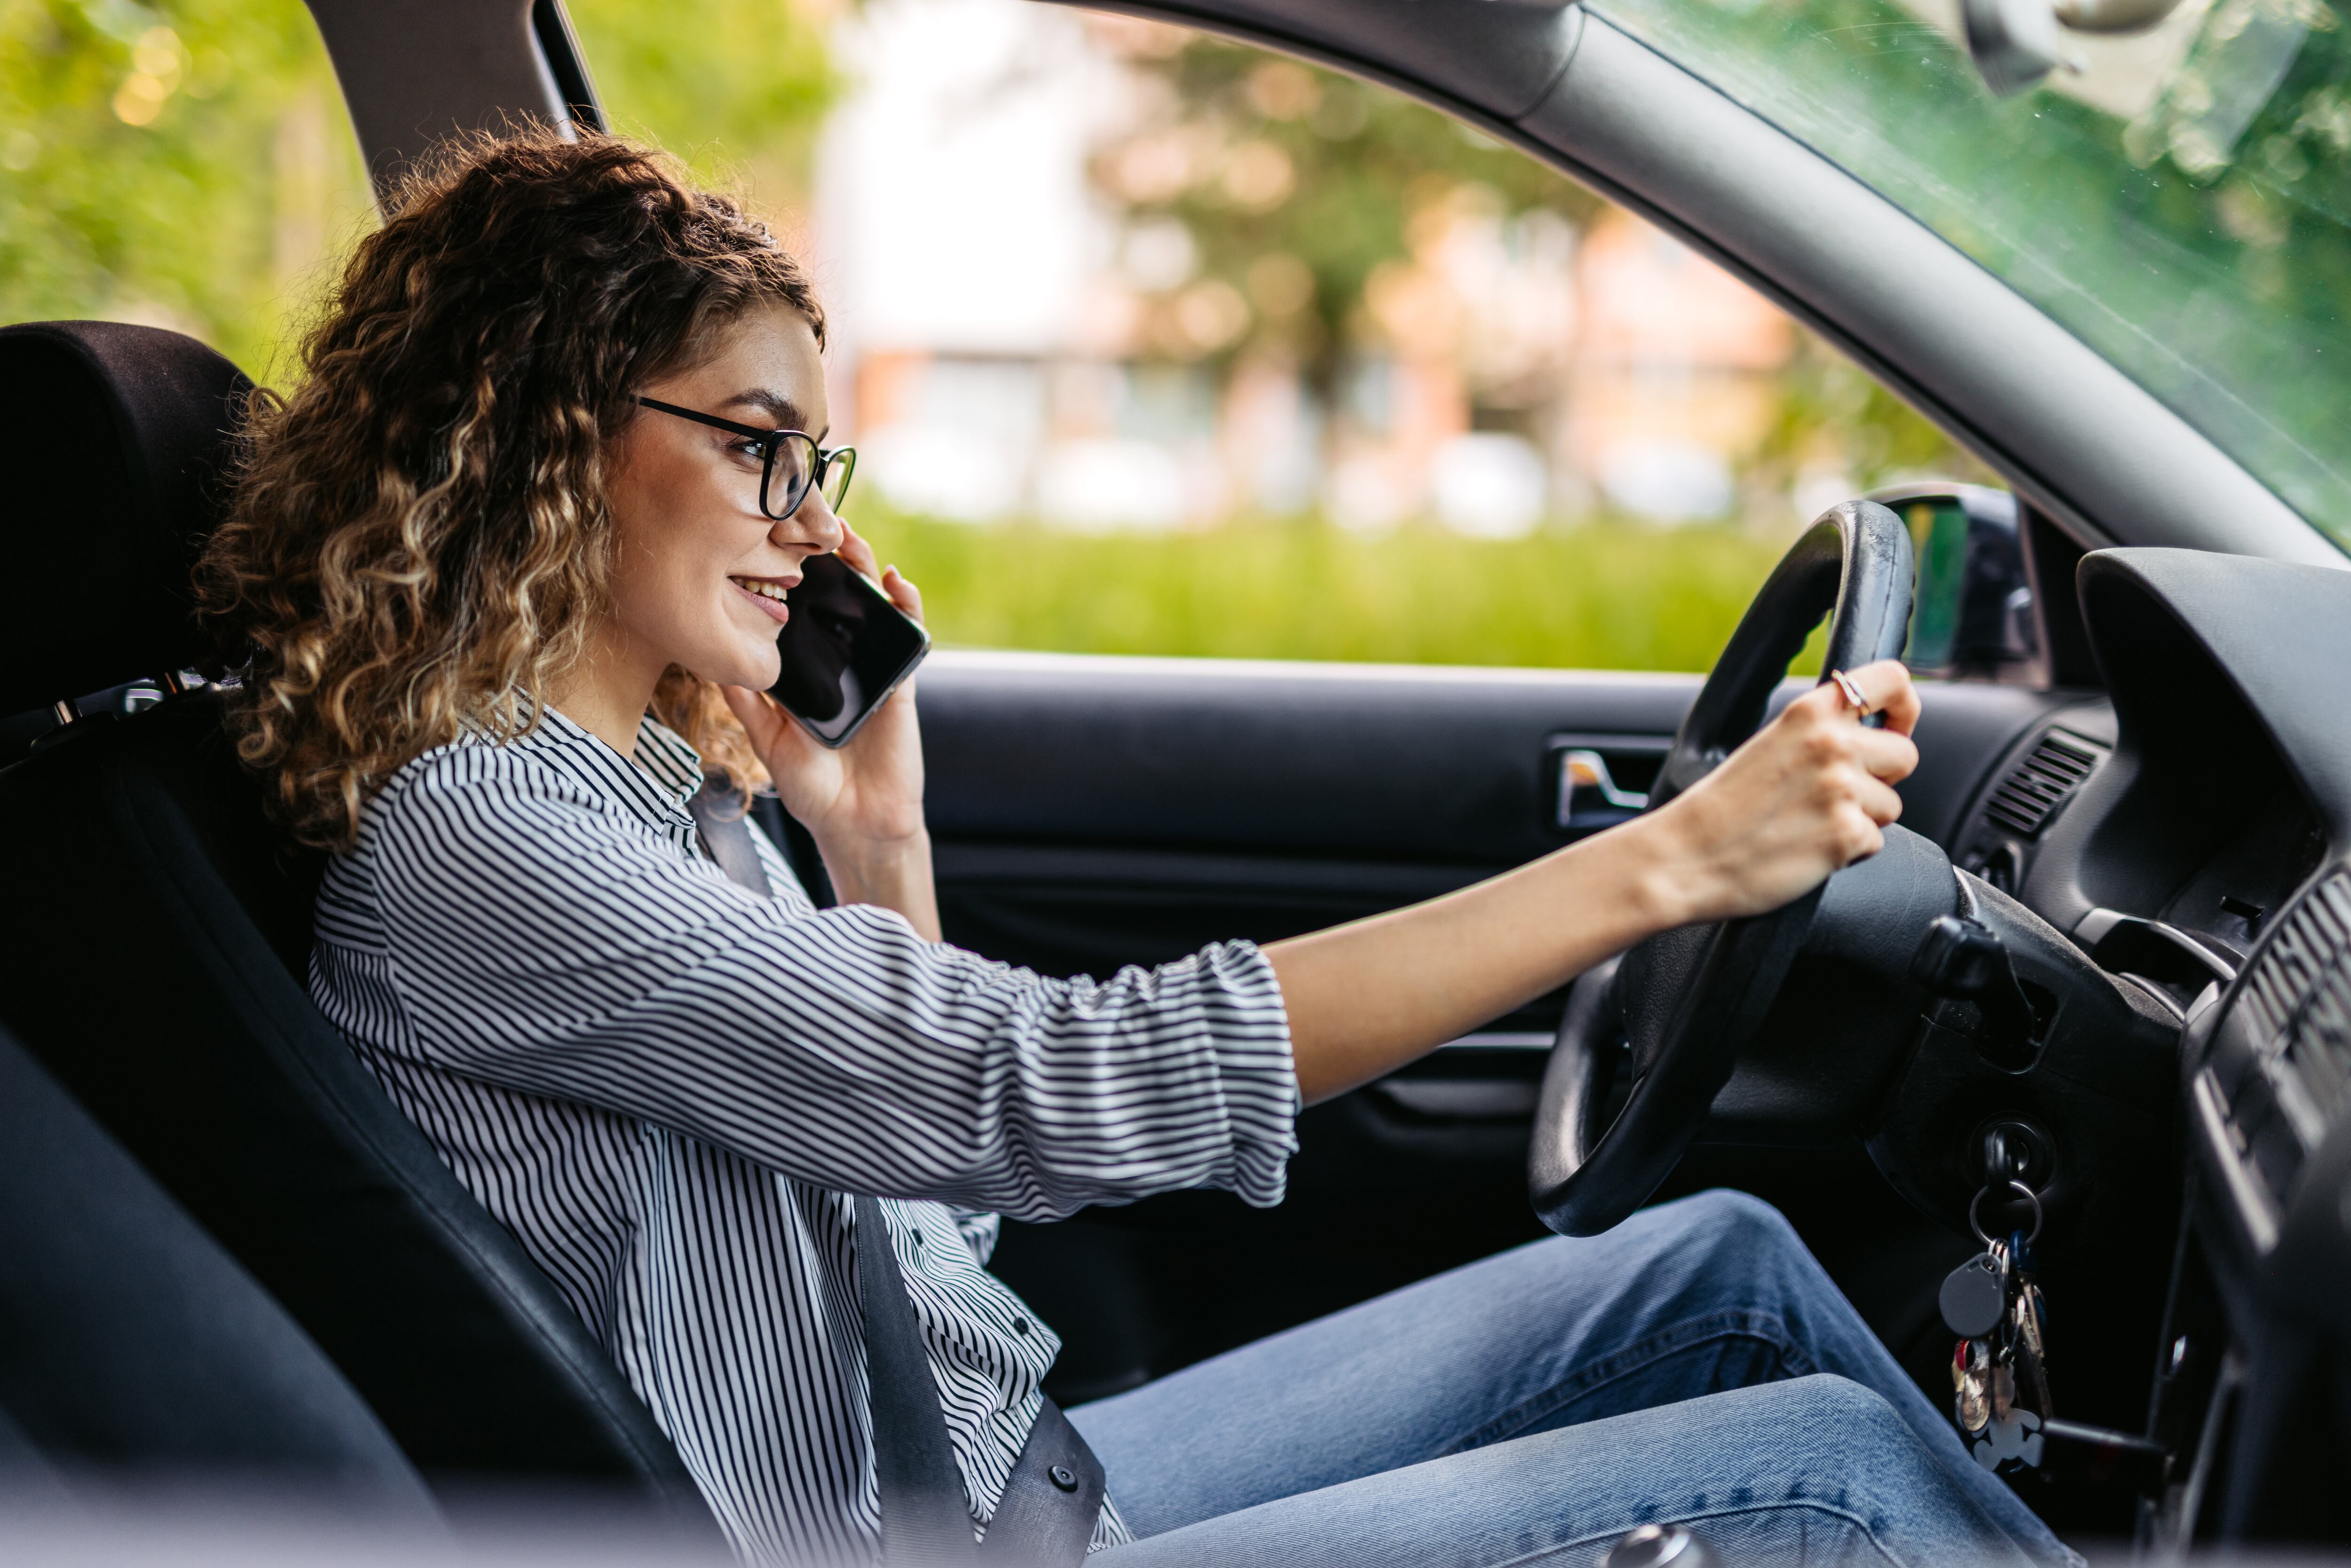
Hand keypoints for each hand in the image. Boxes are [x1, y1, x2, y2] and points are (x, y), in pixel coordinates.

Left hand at [719, 525, 937, 933]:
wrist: (857, 823)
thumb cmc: (812, 788)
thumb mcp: (767, 739)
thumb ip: (746, 701)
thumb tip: (710, 660)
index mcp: (806, 671)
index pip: (796, 614)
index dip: (787, 578)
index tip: (767, 542)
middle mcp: (839, 662)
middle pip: (833, 599)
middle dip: (824, 560)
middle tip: (809, 520)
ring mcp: (872, 668)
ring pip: (870, 607)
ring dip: (864, 568)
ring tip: (849, 536)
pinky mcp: (902, 681)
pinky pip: (908, 635)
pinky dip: (907, 605)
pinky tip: (895, 580)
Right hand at [1640, 660, 1920, 926]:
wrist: (1687, 857)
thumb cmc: (1721, 808)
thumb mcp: (1770, 744)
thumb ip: (1820, 731)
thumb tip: (1871, 735)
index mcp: (1809, 712)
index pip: (1892, 680)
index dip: (1903, 706)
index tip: (1894, 726)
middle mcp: (1831, 743)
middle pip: (1903, 753)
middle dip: (1882, 777)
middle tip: (1838, 793)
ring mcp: (1842, 789)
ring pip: (1891, 803)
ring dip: (1862, 817)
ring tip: (1812, 822)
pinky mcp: (1847, 834)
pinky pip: (1876, 841)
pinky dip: (1849, 849)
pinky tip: (1810, 846)